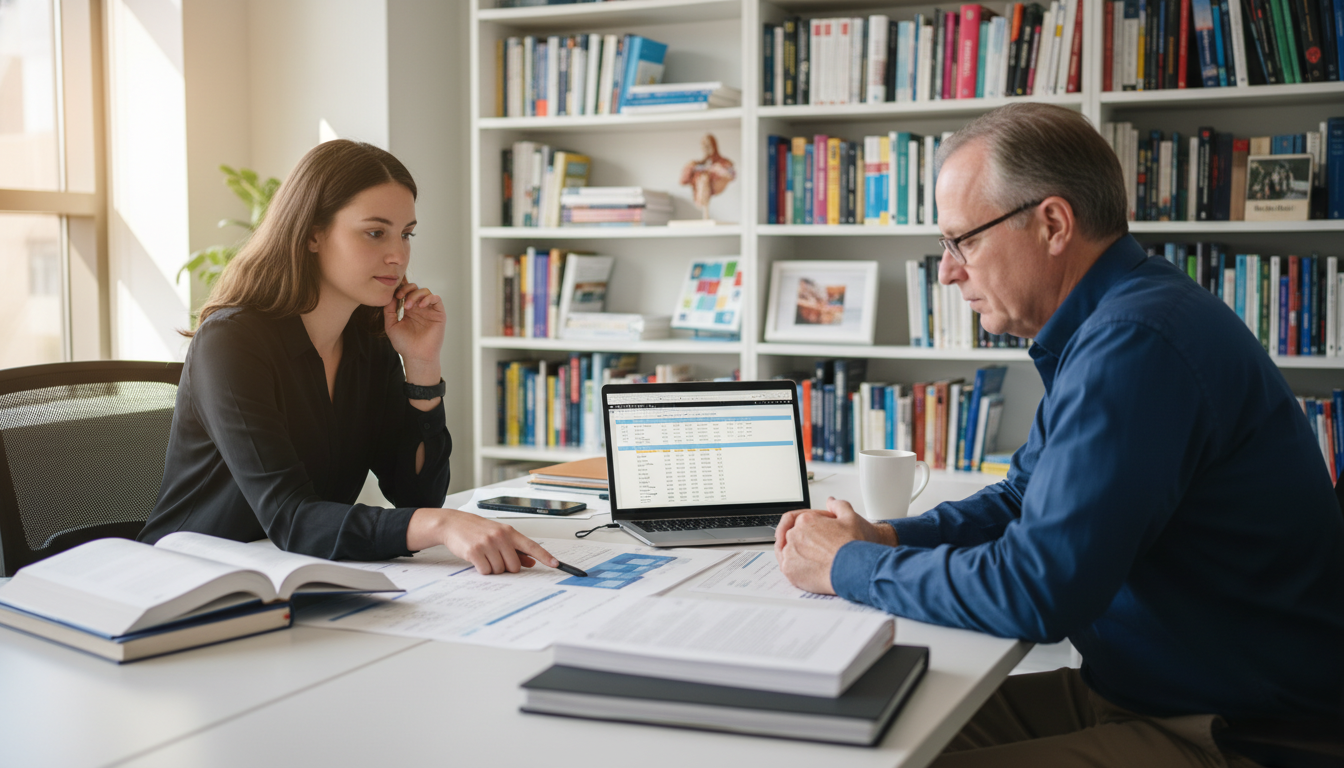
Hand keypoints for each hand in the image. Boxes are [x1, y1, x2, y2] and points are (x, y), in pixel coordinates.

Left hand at [384, 280, 445, 370]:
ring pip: (425, 291)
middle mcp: (419, 308)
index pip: (406, 292)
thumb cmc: (404, 344)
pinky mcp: (439, 314)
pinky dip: (429, 298)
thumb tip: (390, 296)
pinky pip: (436, 298)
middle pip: (415, 288)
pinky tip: (421, 306)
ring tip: (409, 307)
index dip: (400, 290)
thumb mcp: (391, 325)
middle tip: (401, 297)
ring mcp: (429, 310)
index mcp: (409, 310)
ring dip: (416, 295)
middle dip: (407, 289)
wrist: (416, 356)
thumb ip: (389, 310)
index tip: (395, 296)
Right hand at [407, 508, 558, 574]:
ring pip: (500, 570)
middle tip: (496, 558)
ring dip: (493, 568)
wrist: (454, 523)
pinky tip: (477, 560)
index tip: (556, 564)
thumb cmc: (478, 530)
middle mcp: (500, 536)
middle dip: (507, 567)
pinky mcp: (474, 551)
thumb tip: (531, 562)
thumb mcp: (499, 535)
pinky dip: (482, 570)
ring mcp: (487, 543)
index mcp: (509, 532)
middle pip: (515, 566)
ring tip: (485, 556)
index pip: (531, 546)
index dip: (545, 556)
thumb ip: (516, 550)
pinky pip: (486, 571)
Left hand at [775, 497, 893, 594]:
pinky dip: (790, 562)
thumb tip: (831, 501)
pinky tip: (801, 564)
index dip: (811, 524)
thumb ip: (838, 505)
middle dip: (803, 537)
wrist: (857, 570)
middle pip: (792, 534)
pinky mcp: (789, 570)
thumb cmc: (855, 546)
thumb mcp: (851, 517)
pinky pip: (784, 564)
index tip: (815, 530)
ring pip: (786, 548)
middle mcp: (794, 535)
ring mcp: (789, 553)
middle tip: (817, 544)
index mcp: (806, 520)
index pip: (800, 519)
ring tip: (809, 555)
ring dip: (795, 549)